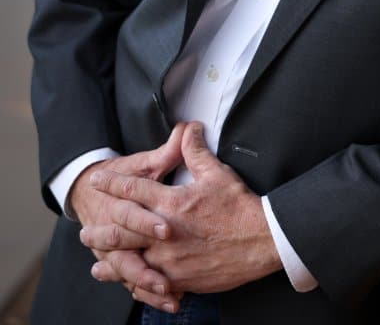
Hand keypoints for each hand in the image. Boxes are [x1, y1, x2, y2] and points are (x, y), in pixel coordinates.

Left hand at [82, 122, 282, 294]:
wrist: (260, 241)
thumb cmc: (239, 207)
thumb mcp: (217, 173)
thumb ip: (195, 151)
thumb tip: (188, 129)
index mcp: (172, 203)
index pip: (134, 189)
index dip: (113, 183)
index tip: (98, 181)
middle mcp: (165, 233)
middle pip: (122, 230)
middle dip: (101, 229)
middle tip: (86, 229)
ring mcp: (171, 259)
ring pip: (131, 261)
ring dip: (111, 261)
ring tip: (97, 262)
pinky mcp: (181, 279)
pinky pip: (151, 283)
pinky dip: (135, 283)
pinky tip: (127, 283)